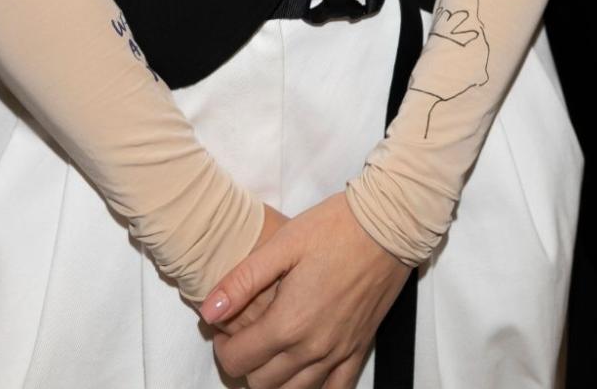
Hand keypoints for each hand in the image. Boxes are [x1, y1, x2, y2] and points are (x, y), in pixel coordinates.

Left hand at [200, 192, 410, 387]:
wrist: (387, 223)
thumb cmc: (334, 227)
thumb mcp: (282, 243)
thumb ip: (242, 281)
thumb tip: (209, 311)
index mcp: (289, 321)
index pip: (238, 360)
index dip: (222, 347)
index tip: (224, 327)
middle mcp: (312, 347)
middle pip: (261, 383)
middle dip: (244, 363)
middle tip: (243, 335)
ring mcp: (338, 352)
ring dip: (273, 380)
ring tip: (269, 350)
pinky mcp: (359, 349)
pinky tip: (304, 374)